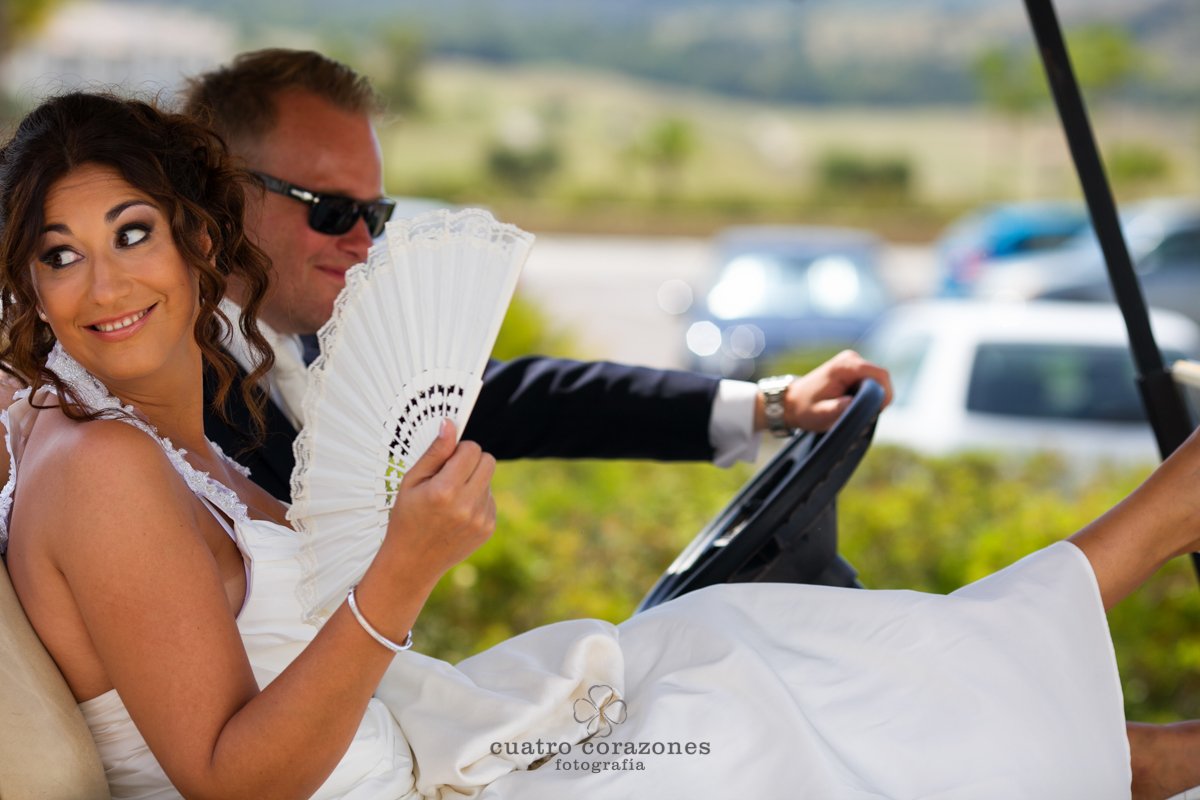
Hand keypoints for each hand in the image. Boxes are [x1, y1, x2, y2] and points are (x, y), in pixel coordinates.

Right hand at [383, 419, 496, 580]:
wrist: (413, 562)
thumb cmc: (407, 518)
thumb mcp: (411, 481)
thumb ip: (434, 452)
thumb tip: (450, 424)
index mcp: (445, 490)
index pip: (472, 449)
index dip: (459, 450)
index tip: (447, 459)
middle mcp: (467, 505)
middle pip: (488, 460)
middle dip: (471, 461)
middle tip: (451, 474)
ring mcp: (481, 518)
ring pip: (489, 479)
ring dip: (473, 481)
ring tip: (450, 499)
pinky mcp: (488, 527)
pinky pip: (490, 499)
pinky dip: (476, 500)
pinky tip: (457, 513)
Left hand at [759, 350, 892, 432]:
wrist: (792, 401)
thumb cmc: (805, 408)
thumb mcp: (820, 414)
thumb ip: (837, 409)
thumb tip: (853, 402)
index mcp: (845, 366)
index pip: (880, 375)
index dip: (884, 394)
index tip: (875, 411)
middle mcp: (851, 358)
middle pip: (881, 379)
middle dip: (877, 398)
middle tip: (861, 414)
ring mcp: (853, 362)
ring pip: (878, 382)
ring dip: (872, 398)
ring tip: (852, 410)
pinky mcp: (854, 369)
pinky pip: (871, 383)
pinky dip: (867, 396)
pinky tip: (852, 405)